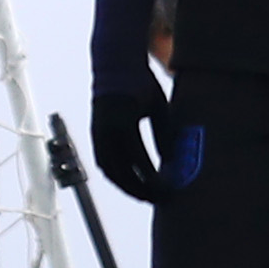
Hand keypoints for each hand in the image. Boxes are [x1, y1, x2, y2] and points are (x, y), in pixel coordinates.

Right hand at [90, 63, 173, 205]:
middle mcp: (106, 130)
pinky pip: (103, 163)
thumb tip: (173, 162)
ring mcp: (97, 133)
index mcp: (123, 121)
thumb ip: (165, 133)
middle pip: (121, 170)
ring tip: (145, 197)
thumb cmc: (142, 85)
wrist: (114, 67)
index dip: (152, 178)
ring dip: (126, 186)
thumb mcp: (158, 106)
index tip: (168, 189)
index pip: (138, 158)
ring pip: (109, 170)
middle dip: (139, 189)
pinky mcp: (94, 135)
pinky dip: (116, 177)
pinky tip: (130, 184)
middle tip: (159, 200)